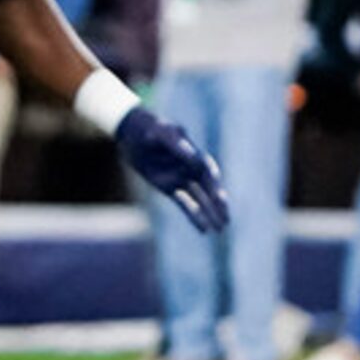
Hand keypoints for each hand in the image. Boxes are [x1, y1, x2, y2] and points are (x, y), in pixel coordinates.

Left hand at [117, 106, 229, 234]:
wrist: (134, 133)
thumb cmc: (151, 129)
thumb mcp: (162, 132)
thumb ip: (176, 143)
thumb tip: (194, 156)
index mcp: (194, 154)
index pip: (208, 171)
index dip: (214, 184)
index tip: (218, 197)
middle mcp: (191, 168)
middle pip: (209, 188)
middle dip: (218, 203)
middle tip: (226, 217)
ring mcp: (181, 179)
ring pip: (200, 199)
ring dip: (210, 213)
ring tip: (221, 229)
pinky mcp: (170, 188)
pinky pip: (185, 204)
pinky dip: (194, 216)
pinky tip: (205, 230)